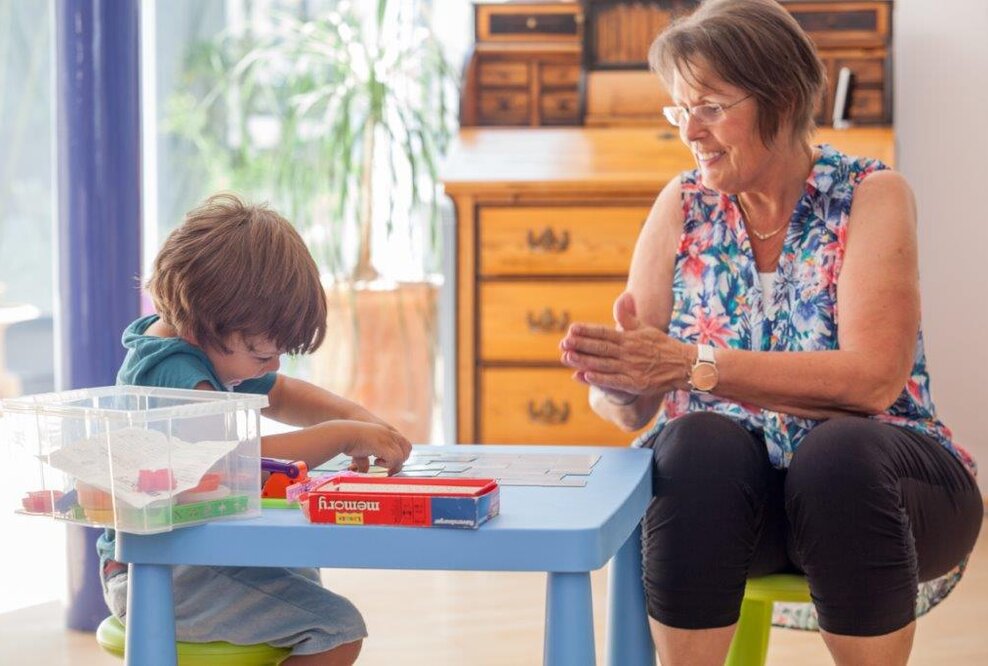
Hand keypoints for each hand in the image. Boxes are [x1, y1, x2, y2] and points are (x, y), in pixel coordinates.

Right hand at [340, 422, 411, 474]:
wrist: (343, 432)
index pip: (405, 444)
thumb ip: (364, 461)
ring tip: (379, 464)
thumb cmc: (349, 440)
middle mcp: (390, 434)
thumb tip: (363, 471)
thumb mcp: (360, 451)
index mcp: (387, 433)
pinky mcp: (382, 445)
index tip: (392, 465)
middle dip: (400, 461)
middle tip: (389, 469)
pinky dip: (387, 464)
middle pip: (407, 449)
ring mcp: (387, 438)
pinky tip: (376, 462)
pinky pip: (393, 458)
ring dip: (393, 464)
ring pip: (401, 456)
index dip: (401, 456)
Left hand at [560, 292, 688, 395]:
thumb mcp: (644, 329)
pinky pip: (614, 381)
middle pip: (601, 347)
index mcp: (629, 338)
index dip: (587, 331)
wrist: (683, 366)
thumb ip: (629, 316)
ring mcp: (631, 368)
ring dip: (584, 361)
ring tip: (567, 357)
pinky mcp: (635, 383)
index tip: (571, 328)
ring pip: (603, 363)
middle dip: (580, 345)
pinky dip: (600, 379)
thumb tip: (623, 296)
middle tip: (562, 342)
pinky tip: (585, 376)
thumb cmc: (661, 346)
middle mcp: (629, 352)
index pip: (604, 332)